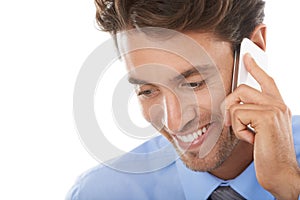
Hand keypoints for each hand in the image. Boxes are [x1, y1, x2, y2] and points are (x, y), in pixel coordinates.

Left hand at [224, 53, 299, 199]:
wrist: (280, 173)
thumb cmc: (268, 154)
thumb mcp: (259, 130)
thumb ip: (251, 115)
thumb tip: (233, 106)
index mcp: (277, 105)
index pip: (266, 80)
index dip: (255, 67)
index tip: (247, 56)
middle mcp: (278, 104)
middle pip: (242, 88)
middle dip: (230, 104)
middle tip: (232, 122)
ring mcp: (274, 109)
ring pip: (237, 100)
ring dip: (235, 121)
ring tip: (247, 134)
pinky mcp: (267, 117)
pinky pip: (238, 114)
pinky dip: (239, 130)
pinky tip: (251, 139)